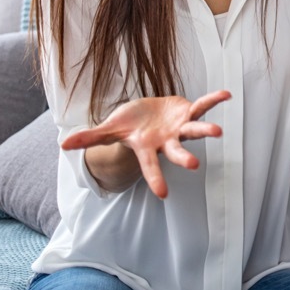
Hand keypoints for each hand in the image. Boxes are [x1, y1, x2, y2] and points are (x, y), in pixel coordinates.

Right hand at [61, 89, 230, 197]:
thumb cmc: (129, 125)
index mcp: (148, 147)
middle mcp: (167, 141)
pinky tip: (227, 94)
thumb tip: (63, 144)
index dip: (156, 178)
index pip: (151, 166)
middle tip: (195, 166)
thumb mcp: (110, 129)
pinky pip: (203, 105)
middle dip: (184, 158)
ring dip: (206, 129)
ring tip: (219, 132)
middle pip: (177, 151)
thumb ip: (91, 137)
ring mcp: (180, 127)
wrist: (145, 113)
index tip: (163, 194)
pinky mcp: (188, 111)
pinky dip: (214, 100)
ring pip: (195, 129)